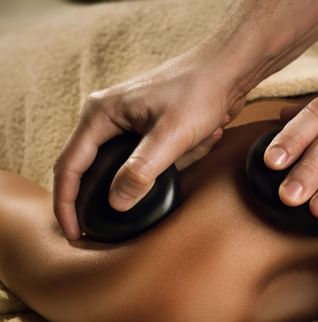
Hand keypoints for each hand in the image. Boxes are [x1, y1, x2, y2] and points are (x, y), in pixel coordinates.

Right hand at [53, 51, 246, 239]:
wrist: (228, 70)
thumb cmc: (199, 91)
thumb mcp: (170, 136)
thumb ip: (140, 171)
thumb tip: (115, 203)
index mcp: (101, 115)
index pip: (70, 165)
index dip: (67, 203)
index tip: (75, 233)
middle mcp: (108, 117)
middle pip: (98, 167)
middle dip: (129, 184)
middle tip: (138, 208)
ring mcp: (128, 121)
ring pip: (135, 164)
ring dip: (170, 163)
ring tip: (198, 142)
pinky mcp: (149, 127)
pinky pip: (156, 156)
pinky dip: (181, 155)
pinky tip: (204, 136)